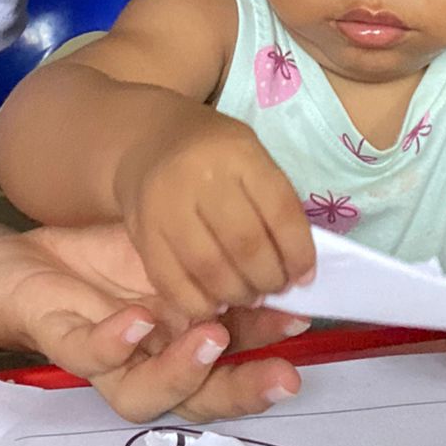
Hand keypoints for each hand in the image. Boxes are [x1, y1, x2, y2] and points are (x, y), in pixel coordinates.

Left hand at [0, 220, 306, 421]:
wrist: (20, 261)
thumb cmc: (100, 260)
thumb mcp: (165, 251)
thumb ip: (212, 262)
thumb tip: (278, 248)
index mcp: (176, 344)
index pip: (231, 363)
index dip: (268, 351)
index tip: (303, 322)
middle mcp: (145, 364)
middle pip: (198, 398)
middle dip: (242, 390)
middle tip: (284, 375)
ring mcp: (104, 361)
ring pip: (143, 394)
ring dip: (182, 372)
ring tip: (213, 337)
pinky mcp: (61, 340)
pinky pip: (88, 354)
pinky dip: (114, 342)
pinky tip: (139, 317)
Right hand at [115, 105, 314, 320]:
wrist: (150, 141)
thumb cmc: (214, 154)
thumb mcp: (250, 156)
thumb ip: (273, 202)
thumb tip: (298, 269)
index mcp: (238, 151)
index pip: (280, 210)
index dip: (298, 251)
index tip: (304, 275)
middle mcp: (200, 174)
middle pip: (245, 244)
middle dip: (268, 278)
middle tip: (274, 287)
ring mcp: (165, 204)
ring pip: (210, 268)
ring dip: (238, 294)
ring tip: (248, 295)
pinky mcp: (141, 233)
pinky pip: (172, 282)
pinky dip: (199, 304)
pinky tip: (214, 303)